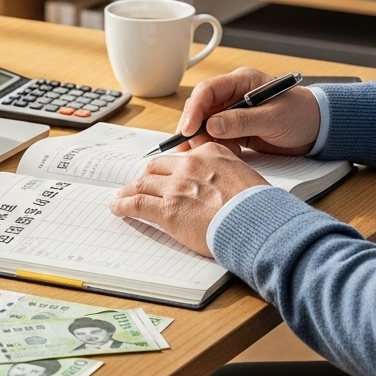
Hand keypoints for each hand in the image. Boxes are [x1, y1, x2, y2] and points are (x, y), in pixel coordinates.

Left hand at [109, 142, 268, 255]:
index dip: (169, 168)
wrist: (257, 222)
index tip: (163, 174)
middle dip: (147, 176)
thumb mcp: (244, 176)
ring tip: (122, 196)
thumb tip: (220, 187)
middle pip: (157, 167)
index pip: (180, 157)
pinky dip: (124, 205)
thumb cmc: (258, 205)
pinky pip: (138, 204)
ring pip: (143, 183)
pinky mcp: (167, 210)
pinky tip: (118, 208)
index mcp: (210, 153)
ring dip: (130, 190)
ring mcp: (176, 187)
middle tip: (140, 184)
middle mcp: (189, 165)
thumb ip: (225, 174)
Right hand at [176, 67, 320, 156]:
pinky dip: (215, 148)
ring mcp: (235, 113)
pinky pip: (218, 138)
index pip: (208, 91)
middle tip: (188, 147)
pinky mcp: (238, 130)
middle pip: (202, 108)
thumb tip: (212, 125)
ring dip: (202, 140)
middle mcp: (234, 95)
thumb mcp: (273, 118)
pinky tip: (218, 158)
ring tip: (202, 155)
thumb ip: (243, 121)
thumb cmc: (302, 114)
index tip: (188, 129)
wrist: (319, 129)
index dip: (194, 109)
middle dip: (193, 127)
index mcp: (242, 81)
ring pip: (206, 125)